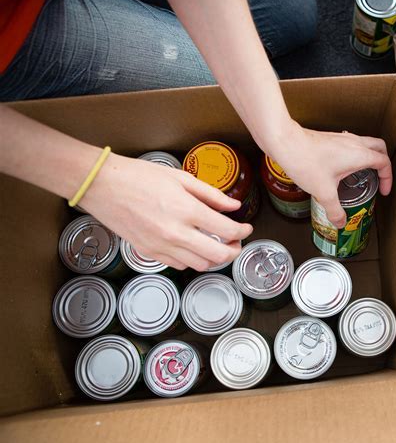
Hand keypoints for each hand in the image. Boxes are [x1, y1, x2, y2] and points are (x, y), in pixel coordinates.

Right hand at [81, 154, 252, 270]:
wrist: (103, 186)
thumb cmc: (138, 176)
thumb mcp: (180, 178)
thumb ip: (211, 194)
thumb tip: (233, 205)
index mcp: (187, 210)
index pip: (227, 231)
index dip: (243, 231)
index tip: (246, 228)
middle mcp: (176, 233)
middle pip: (218, 256)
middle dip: (234, 251)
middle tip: (237, 242)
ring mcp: (161, 247)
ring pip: (200, 265)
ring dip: (214, 258)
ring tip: (216, 245)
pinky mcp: (149, 253)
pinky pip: (180, 265)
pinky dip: (193, 260)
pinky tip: (192, 247)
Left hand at [269, 121, 391, 228]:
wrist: (285, 142)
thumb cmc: (306, 162)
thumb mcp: (324, 192)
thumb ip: (334, 209)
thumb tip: (340, 222)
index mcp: (359, 154)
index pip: (384, 162)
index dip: (388, 178)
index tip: (384, 190)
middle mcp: (353, 142)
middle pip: (379, 147)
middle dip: (383, 162)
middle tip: (379, 178)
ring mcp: (341, 138)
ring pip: (364, 143)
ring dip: (367, 157)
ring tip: (361, 174)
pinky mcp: (329, 138)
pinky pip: (349, 144)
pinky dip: (352, 154)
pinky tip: (340, 167)